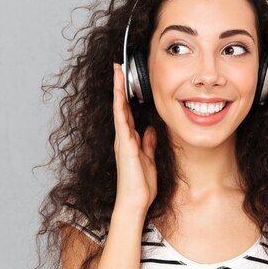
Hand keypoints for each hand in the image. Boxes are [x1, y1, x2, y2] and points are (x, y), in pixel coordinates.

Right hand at [112, 63, 157, 213]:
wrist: (135, 202)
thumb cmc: (141, 186)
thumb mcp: (149, 160)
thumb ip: (148, 144)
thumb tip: (150, 130)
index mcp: (130, 140)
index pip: (127, 112)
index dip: (126, 95)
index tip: (126, 79)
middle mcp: (123, 137)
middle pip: (121, 105)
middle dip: (119, 85)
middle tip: (118, 66)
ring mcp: (122, 139)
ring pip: (119, 107)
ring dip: (118, 88)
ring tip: (117, 70)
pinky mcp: (125, 144)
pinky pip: (121, 119)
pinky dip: (120, 104)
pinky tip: (120, 92)